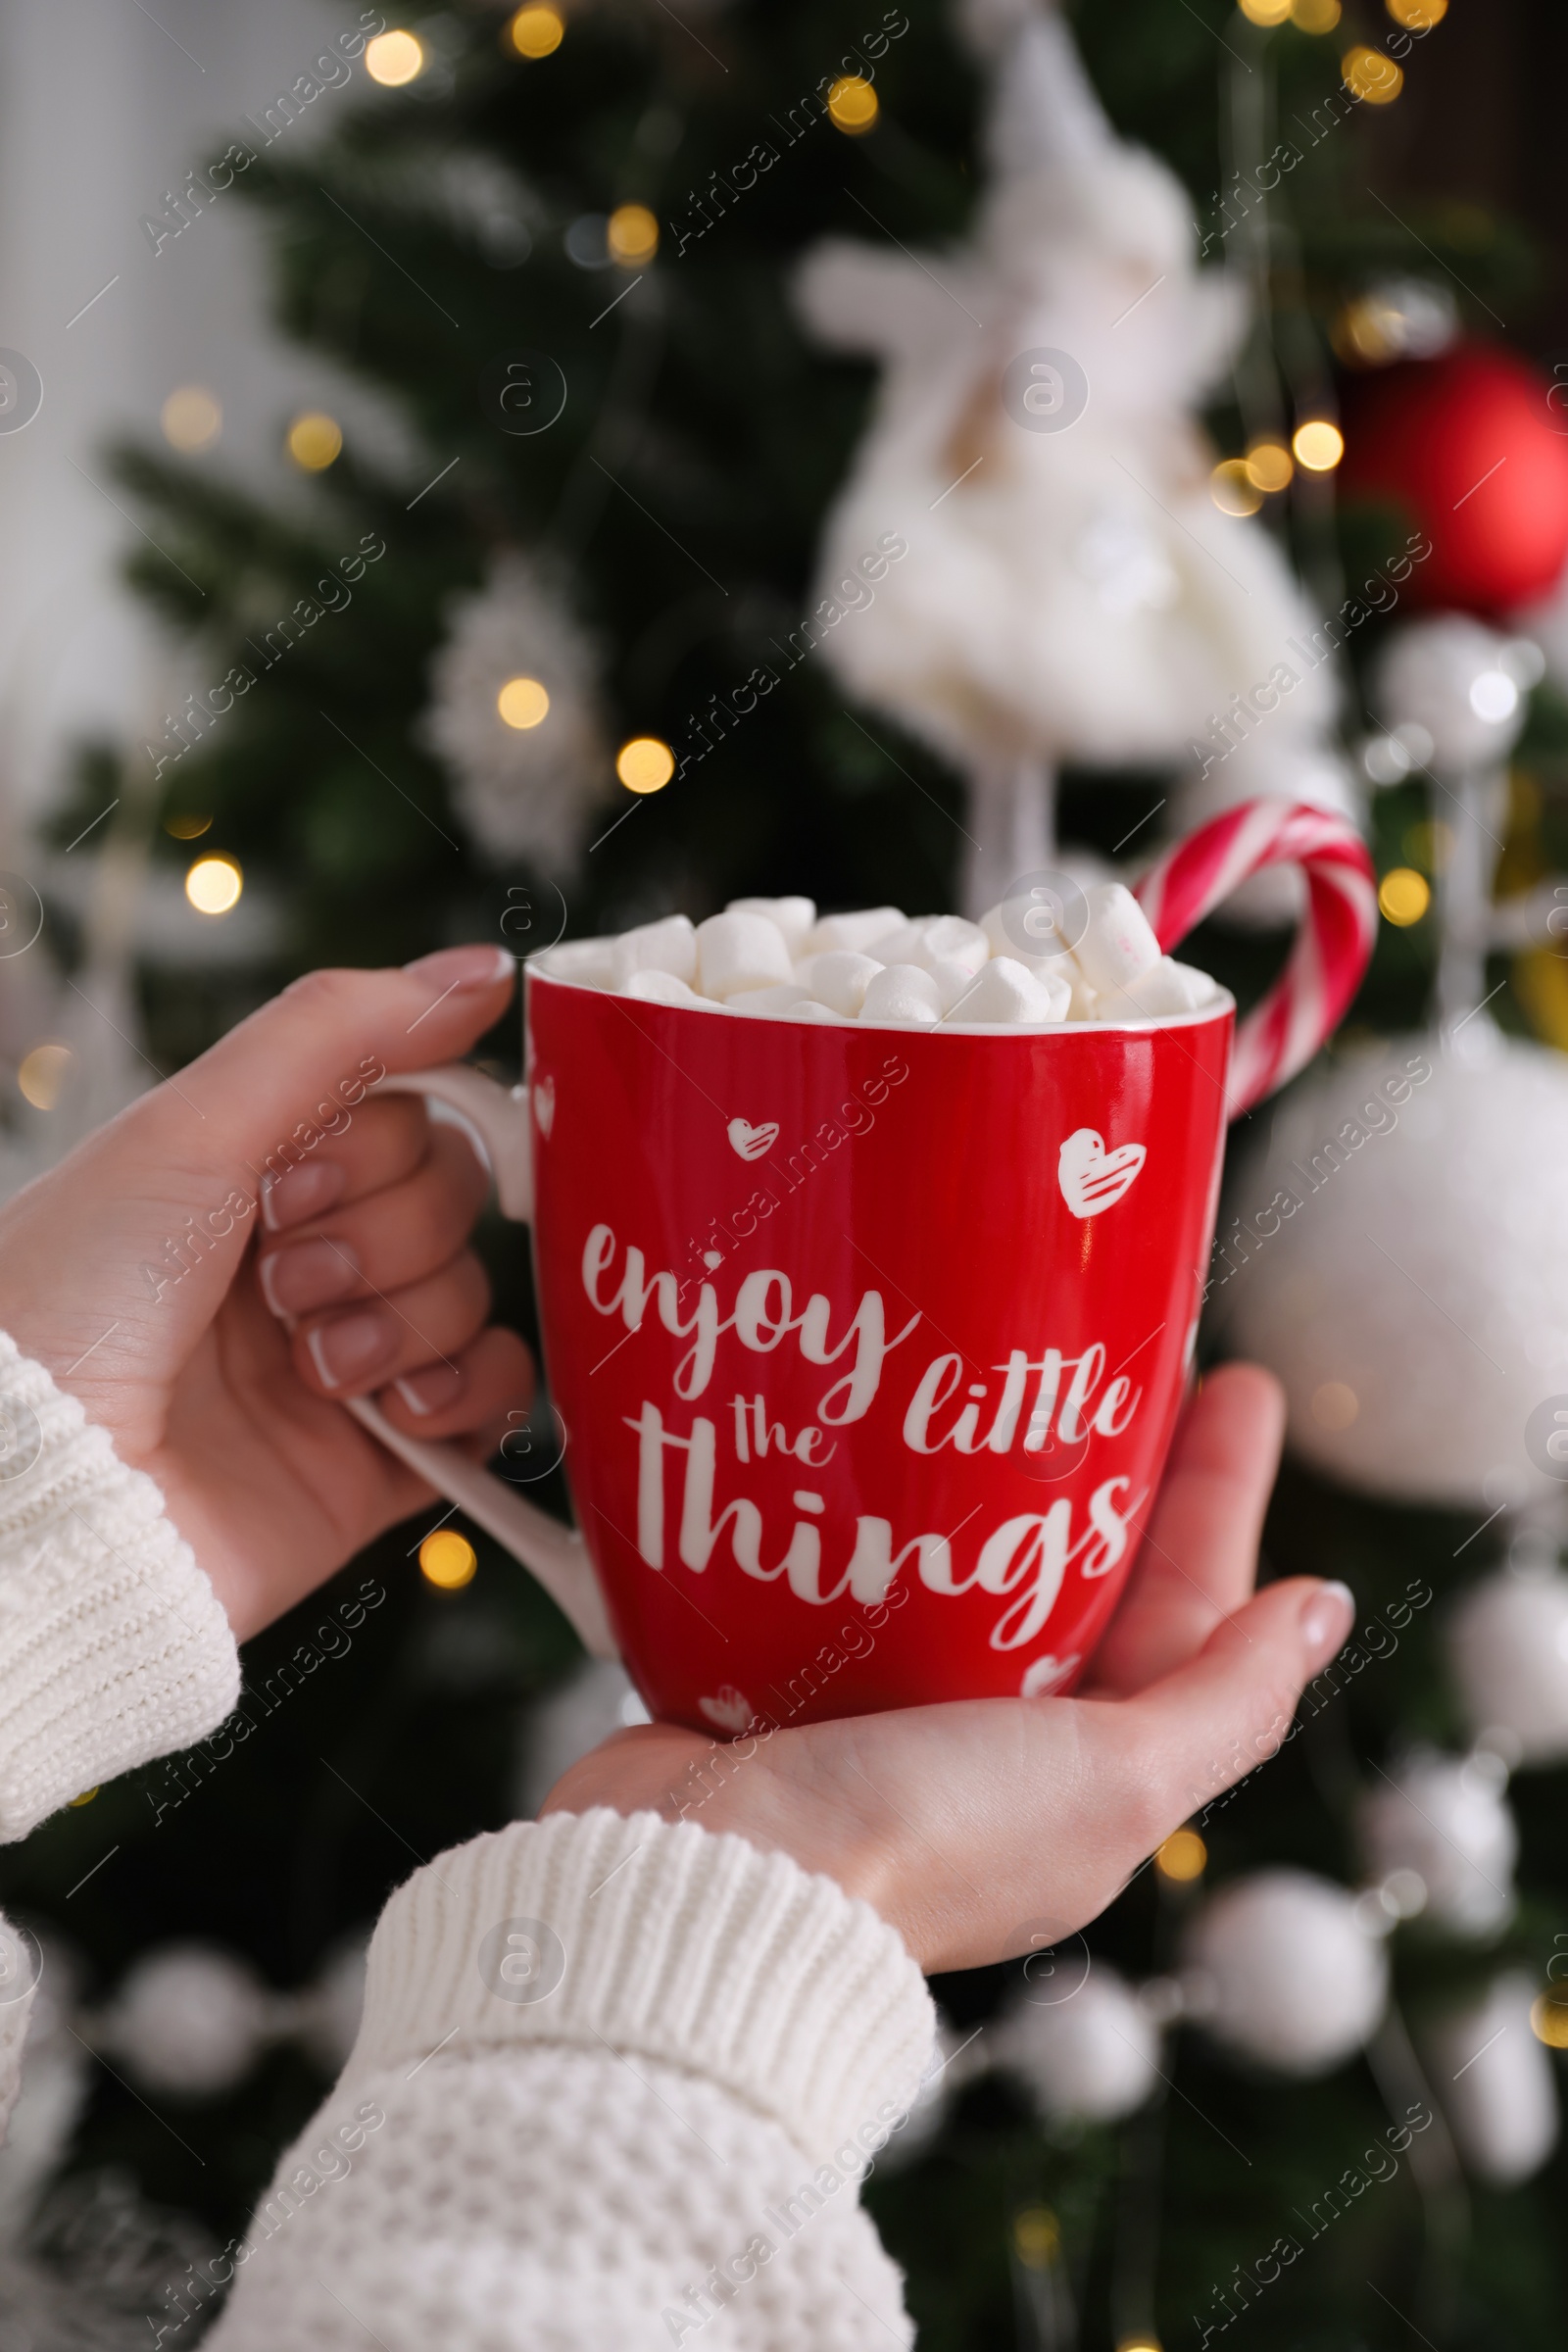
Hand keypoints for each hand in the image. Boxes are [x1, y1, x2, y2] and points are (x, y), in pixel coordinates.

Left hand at [0, 946, 531, 1640]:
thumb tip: (487, 966)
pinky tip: (397, 1409)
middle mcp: (307, 1258)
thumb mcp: (195, 1128)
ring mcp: (351, 1360)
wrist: (50, 1490)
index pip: (407, 1114)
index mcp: (256, 1173)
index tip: (290, 1184)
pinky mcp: (386, 1461)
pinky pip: (495, 1398)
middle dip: (385, 1236)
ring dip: (404, 1319)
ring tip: (312, 1367)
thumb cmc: (79, 1298)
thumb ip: (343, 1033)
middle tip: (285, 1284)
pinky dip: (466, 1390)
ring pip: (473, 1293)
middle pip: (452, 1199)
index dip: (378, 1147)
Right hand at [541, 1364, 1352, 1972]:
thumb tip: (1323, 1607)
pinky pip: (844, 1574)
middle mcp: (988, 1747)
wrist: (708, 1880)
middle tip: (1130, 1348)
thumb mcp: (1114, 1778)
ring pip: (960, 1570)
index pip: (1181, 1613)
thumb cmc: (924, 1837)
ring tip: (998, 1361)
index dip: (1216, 1500)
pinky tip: (866, 1432)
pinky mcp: (783, 1679)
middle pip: (1078, 1577)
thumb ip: (1225, 1700)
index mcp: (1081, 1777)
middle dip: (1115, 1466)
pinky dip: (864, 1510)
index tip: (1236, 1386)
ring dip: (986, 1478)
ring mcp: (881, 1710)